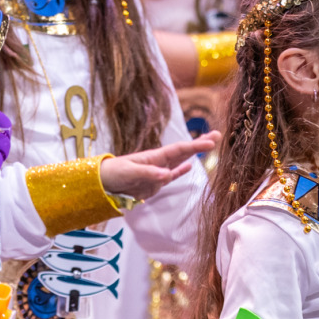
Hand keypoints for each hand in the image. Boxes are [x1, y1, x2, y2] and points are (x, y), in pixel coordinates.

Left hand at [99, 131, 220, 200]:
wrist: (100, 182)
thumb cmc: (113, 173)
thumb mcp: (130, 172)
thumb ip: (149, 174)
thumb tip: (168, 175)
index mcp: (154, 157)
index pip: (179, 150)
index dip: (196, 145)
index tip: (211, 142)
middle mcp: (159, 162)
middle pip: (183, 151)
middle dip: (200, 143)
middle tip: (217, 135)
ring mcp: (158, 173)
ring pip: (180, 161)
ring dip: (194, 154)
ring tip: (208, 145)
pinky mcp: (154, 184)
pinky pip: (171, 176)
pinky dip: (180, 171)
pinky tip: (189, 166)